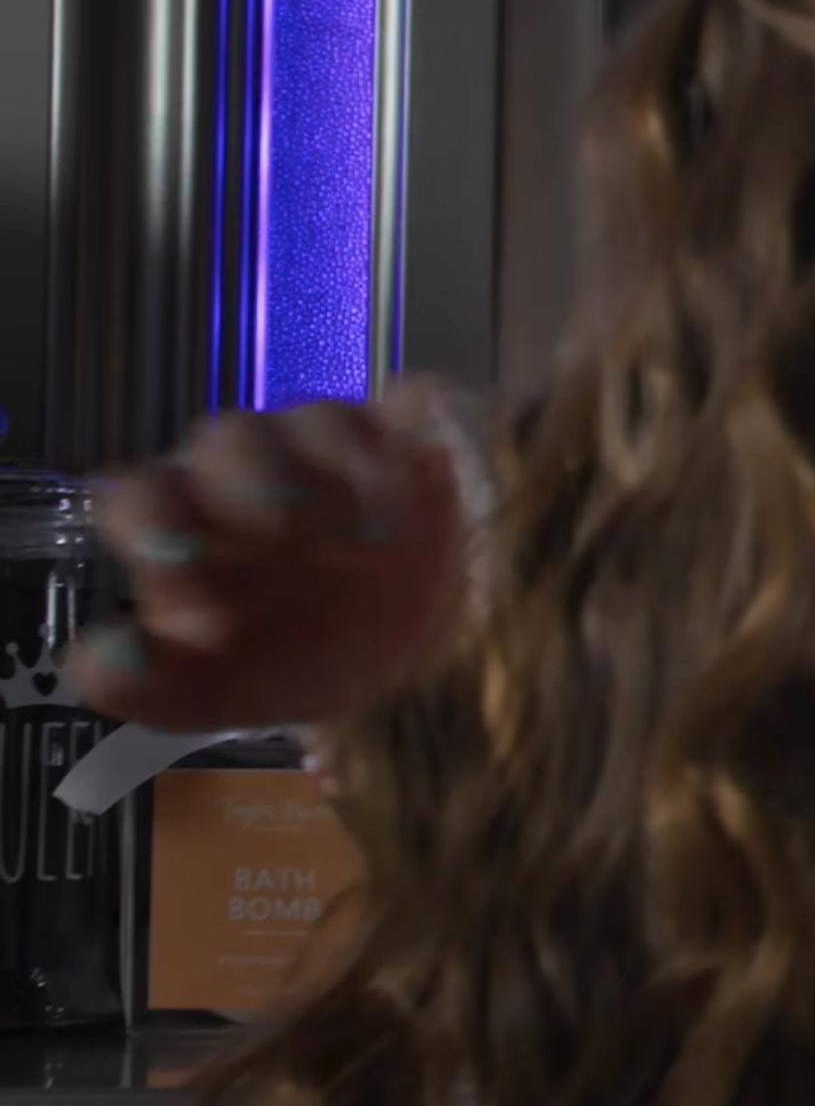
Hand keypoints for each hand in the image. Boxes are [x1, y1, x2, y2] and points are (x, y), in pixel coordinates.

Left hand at [64, 383, 481, 734]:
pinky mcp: (411, 441)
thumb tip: (104, 660)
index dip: (156, 524)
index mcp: (181, 522)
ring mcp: (332, 449)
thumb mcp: (208, 695)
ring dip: (338, 471)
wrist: (410, 667)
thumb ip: (143, 683)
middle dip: (252, 482)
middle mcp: (247, 471)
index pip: (142, 493)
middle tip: (284, 538)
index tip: (184, 576)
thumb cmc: (289, 665)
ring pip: (318, 420)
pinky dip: (414, 435)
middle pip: (230, 439)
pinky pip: (411, 410)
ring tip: (369, 541)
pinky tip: (420, 492)